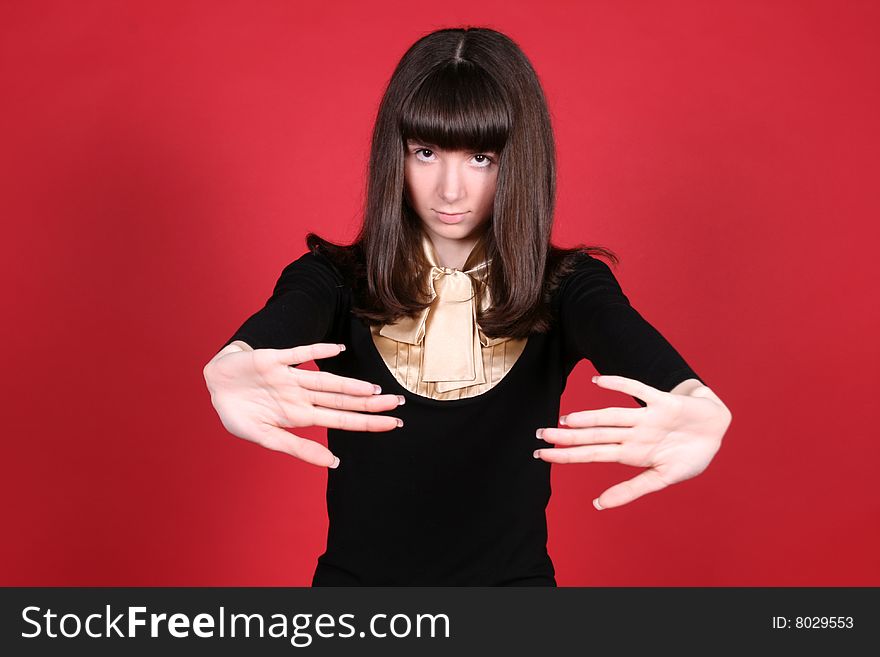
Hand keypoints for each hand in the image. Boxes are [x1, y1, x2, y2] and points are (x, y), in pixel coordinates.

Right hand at [203, 342, 403, 468]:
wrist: (216, 383)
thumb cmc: (240, 412)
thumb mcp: (266, 437)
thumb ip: (299, 448)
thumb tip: (335, 463)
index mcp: (300, 415)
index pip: (341, 419)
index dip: (367, 421)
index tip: (393, 423)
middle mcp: (300, 395)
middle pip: (341, 399)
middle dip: (369, 403)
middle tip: (399, 403)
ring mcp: (289, 377)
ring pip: (325, 380)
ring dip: (350, 384)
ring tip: (375, 388)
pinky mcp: (273, 360)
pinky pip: (298, 354)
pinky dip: (316, 352)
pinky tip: (338, 350)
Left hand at [533, 374, 731, 509]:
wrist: (717, 430)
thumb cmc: (688, 455)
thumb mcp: (661, 478)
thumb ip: (631, 490)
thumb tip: (597, 505)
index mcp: (631, 453)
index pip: (592, 454)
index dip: (568, 454)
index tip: (542, 454)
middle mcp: (633, 434)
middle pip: (595, 435)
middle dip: (569, 437)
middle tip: (540, 434)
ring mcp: (647, 418)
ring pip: (612, 416)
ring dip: (590, 418)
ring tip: (566, 420)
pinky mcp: (664, 403)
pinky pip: (639, 391)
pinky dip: (620, 385)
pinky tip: (598, 382)